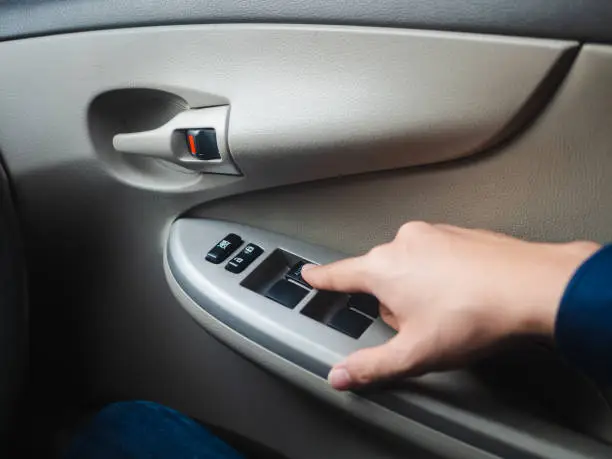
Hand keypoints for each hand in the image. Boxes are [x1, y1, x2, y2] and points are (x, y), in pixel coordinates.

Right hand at [301, 222, 598, 390]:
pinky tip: (465, 294)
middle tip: (420, 325)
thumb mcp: (414, 352)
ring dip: (420, 287)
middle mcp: (403, 243)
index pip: (339, 274)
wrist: (533, 287)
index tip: (309, 275)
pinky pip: (438, 255)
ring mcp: (434, 233)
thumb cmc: (475, 314)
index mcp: (383, 268)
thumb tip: (341, 374)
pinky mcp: (459, 232)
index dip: (321, 279)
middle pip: (381, 277)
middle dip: (393, 302)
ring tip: (450, 310)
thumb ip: (370, 366)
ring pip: (411, 266)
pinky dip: (444, 274)